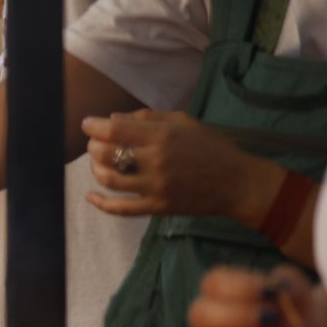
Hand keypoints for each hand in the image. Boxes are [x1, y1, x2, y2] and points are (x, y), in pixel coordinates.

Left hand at [82, 110, 278, 220]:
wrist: (238, 182)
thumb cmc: (211, 147)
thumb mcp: (184, 122)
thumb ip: (148, 117)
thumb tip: (112, 118)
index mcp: (162, 136)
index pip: (115, 130)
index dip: (94, 126)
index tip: (88, 124)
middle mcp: (156, 161)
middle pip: (106, 154)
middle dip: (93, 146)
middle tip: (95, 143)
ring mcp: (155, 187)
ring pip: (109, 179)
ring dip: (95, 169)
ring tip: (97, 162)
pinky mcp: (157, 207)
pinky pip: (121, 209)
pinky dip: (101, 203)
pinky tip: (90, 195)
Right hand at [190, 266, 326, 326]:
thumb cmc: (298, 317)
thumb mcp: (300, 297)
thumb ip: (291, 285)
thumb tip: (281, 286)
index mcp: (220, 293)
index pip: (212, 283)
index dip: (241, 287)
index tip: (273, 293)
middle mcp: (207, 322)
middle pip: (199, 314)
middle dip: (239, 318)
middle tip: (273, 322)